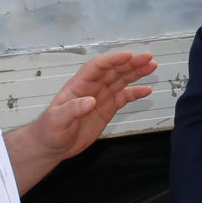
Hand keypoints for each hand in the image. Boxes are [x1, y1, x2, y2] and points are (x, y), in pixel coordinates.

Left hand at [31, 51, 157, 162]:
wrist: (52, 146)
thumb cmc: (49, 131)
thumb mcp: (57, 120)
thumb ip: (72, 109)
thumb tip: (90, 100)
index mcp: (79, 85)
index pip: (98, 67)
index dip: (113, 60)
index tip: (128, 56)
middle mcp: (92, 88)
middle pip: (113, 71)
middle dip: (131, 63)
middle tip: (148, 57)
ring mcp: (101, 98)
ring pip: (121, 81)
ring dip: (136, 73)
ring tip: (152, 66)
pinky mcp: (107, 109)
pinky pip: (123, 98)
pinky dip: (135, 93)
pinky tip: (147, 90)